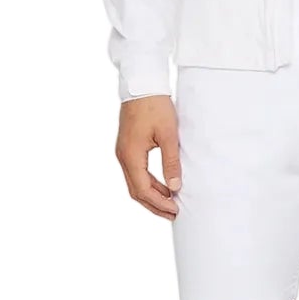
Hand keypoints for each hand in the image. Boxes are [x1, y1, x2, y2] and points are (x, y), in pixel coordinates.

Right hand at [116, 95, 181, 218]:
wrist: (142, 85)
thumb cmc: (155, 106)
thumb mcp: (168, 135)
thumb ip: (171, 162)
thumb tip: (175, 187)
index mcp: (131, 156)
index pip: (143, 190)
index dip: (159, 203)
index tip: (175, 210)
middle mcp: (123, 157)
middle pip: (136, 191)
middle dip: (154, 205)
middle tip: (173, 214)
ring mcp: (123, 153)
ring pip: (135, 183)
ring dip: (152, 195)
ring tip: (171, 203)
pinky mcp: (127, 148)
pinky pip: (136, 173)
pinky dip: (149, 183)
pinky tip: (163, 186)